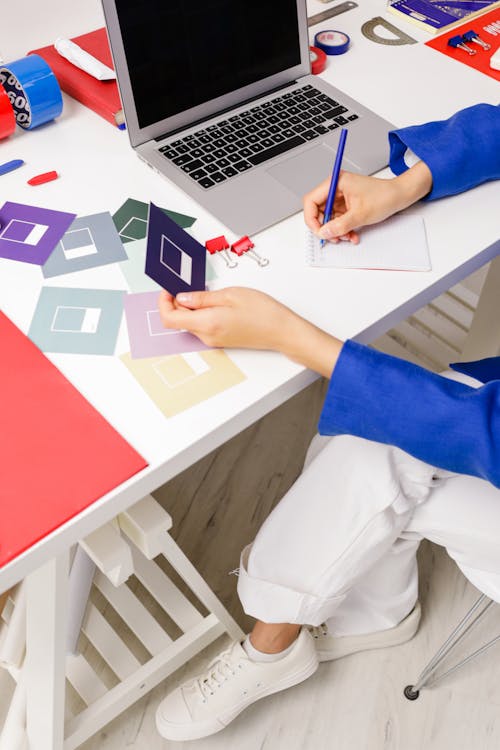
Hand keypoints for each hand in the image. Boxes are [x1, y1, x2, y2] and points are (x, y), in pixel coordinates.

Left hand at [158, 287, 342, 377]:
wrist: (282, 331)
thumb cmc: (263, 312)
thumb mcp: (230, 295)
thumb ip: (202, 297)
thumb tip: (182, 297)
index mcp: (207, 323)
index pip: (169, 318)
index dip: (164, 302)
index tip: (169, 289)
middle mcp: (207, 336)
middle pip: (179, 321)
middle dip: (177, 302)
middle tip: (188, 285)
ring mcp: (213, 340)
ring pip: (190, 323)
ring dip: (191, 307)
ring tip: (209, 293)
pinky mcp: (220, 340)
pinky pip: (202, 326)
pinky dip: (201, 314)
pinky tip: (215, 303)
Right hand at [303, 162, 432, 242]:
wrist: (399, 196)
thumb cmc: (384, 196)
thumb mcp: (360, 214)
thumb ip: (339, 225)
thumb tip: (324, 232)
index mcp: (336, 183)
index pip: (311, 200)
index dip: (311, 218)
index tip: (318, 231)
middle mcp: (336, 189)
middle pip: (317, 211)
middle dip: (325, 227)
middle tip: (332, 237)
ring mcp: (340, 198)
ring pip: (328, 219)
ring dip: (336, 231)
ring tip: (346, 236)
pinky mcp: (346, 206)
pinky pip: (338, 221)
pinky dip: (343, 230)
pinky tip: (351, 235)